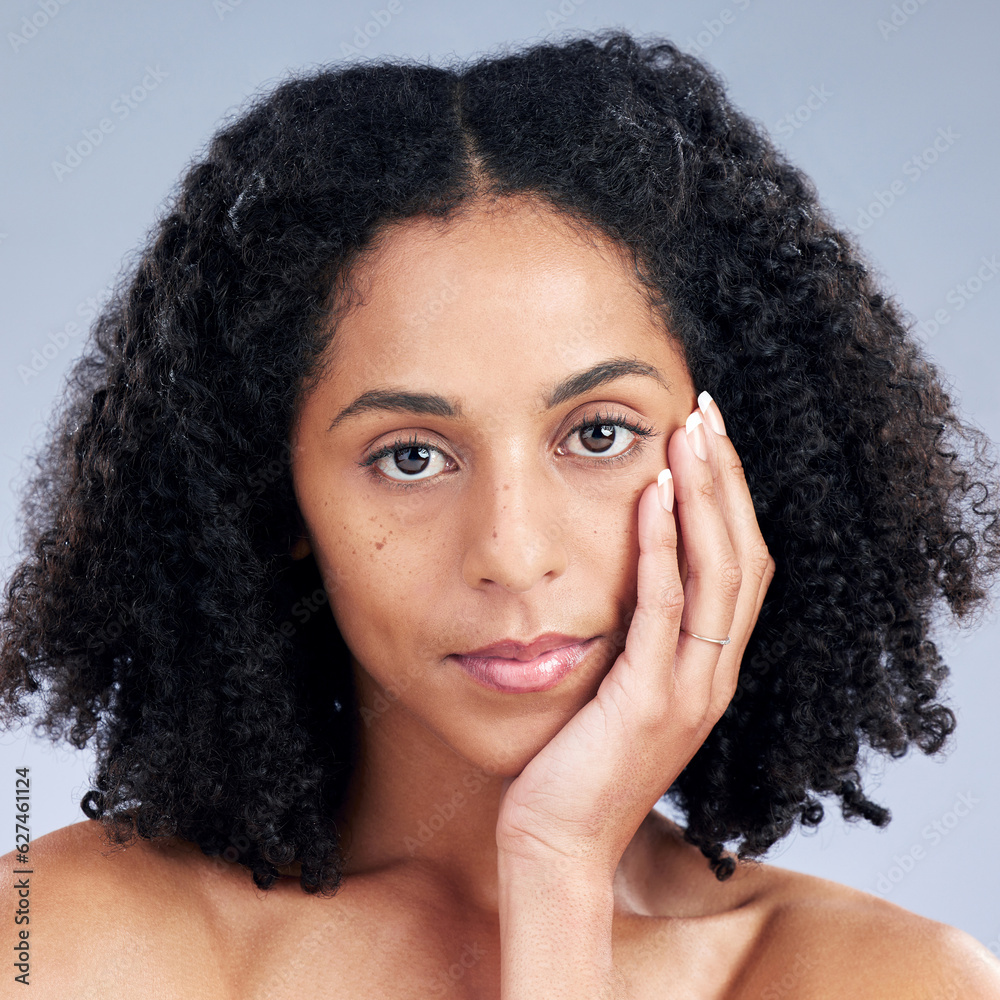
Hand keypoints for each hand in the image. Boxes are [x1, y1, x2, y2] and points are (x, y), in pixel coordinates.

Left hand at [495, 392, 775, 878]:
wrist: (556, 843)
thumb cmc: (574, 764)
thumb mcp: (617, 690)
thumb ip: (634, 636)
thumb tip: (620, 570)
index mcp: (708, 670)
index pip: (740, 567)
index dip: (732, 499)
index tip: (709, 439)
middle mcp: (713, 676)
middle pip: (744, 556)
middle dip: (727, 478)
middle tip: (707, 411)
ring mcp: (689, 691)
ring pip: (720, 574)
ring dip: (707, 496)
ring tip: (689, 431)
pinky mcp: (649, 702)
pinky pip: (666, 610)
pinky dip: (665, 547)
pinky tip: (653, 495)